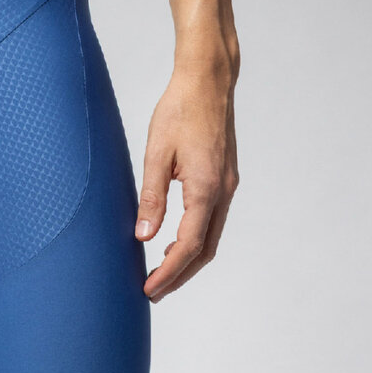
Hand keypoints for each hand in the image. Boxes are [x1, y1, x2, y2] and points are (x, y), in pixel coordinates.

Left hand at [135, 66, 238, 301]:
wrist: (208, 81)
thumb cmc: (179, 110)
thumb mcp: (157, 153)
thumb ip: (151, 196)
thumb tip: (143, 235)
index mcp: (207, 188)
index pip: (189, 245)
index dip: (169, 272)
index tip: (149, 289)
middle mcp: (224, 191)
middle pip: (205, 250)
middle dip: (180, 274)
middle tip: (153, 291)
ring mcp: (228, 185)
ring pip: (212, 236)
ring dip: (188, 259)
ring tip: (162, 274)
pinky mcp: (225, 177)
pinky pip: (213, 220)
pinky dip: (196, 239)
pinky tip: (176, 241)